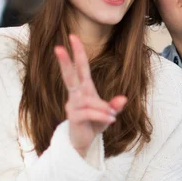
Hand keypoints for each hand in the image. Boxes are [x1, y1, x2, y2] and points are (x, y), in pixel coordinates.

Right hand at [55, 35, 126, 157]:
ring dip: (103, 109)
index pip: (81, 68)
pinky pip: (89, 112)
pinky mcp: (74, 117)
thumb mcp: (108, 114)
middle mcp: (76, 95)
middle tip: (57, 47)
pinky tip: (110, 120)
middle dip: (65, 62)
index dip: (78, 53)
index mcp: (85, 90)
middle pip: (70, 76)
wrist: (83, 143)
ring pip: (89, 101)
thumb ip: (115, 106)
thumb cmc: (94, 124)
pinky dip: (102, 116)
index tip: (73, 37)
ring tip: (111, 117)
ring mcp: (73, 106)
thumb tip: (123, 99)